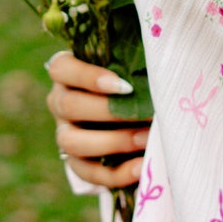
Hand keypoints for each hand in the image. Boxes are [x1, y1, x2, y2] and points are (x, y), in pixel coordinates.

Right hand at [45, 52, 149, 188]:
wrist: (130, 113)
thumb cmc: (131, 75)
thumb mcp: (129, 60)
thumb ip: (135, 53)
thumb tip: (162, 48)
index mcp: (66, 72)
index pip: (62, 68)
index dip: (89, 76)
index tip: (124, 85)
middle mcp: (60, 102)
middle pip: (69, 106)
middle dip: (108, 112)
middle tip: (145, 114)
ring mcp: (64, 133)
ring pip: (71, 142)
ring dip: (112, 142)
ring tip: (145, 139)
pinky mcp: (76, 163)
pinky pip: (88, 173)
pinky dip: (116, 173)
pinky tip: (141, 167)